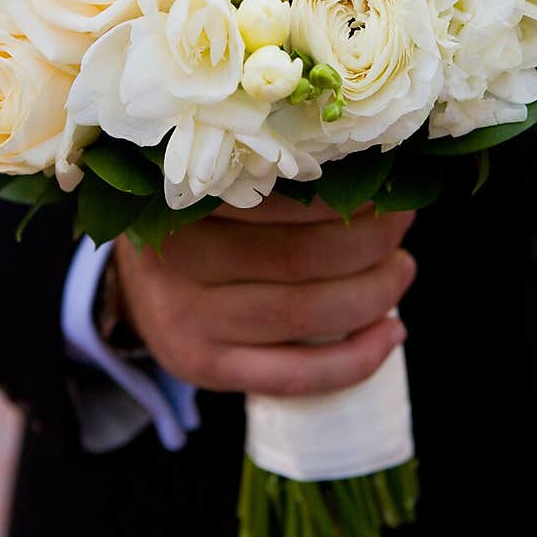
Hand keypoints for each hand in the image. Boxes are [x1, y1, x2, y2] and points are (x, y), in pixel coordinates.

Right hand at [112, 195, 415, 396]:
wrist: (135, 278)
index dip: (348, 194)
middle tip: (402, 221)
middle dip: (371, 240)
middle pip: (300, 257)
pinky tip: (391, 332)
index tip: (389, 182)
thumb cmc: (200, 215)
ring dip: (374, 293)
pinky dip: (356, 359)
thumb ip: (273, 167)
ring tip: (402, 269)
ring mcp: (186, 320)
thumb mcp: (215, 175)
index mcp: (185, 194)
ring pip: (305, 314)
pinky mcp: (203, 367)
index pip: (284, 197)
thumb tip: (374, 162)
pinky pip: (294, 374)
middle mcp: (177, 259)